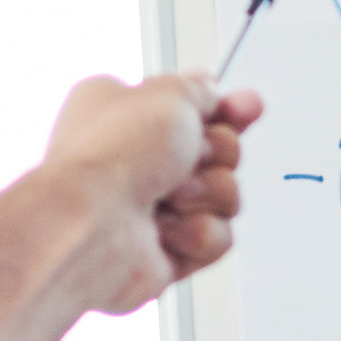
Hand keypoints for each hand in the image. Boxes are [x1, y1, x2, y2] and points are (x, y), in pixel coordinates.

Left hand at [41, 73, 213, 313]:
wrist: (93, 226)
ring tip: (171, 197)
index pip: (194, 108)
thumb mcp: (168, 93)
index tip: (246, 108)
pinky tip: (167, 231)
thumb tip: (214, 93)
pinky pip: (217, 237)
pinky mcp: (166, 251)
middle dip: (218, 154)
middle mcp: (137, 161)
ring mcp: (152, 208)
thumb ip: (201, 89)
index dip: (227, 109)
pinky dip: (198, 232)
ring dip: (209, 194)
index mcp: (126, 113)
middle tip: (191, 156)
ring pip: (225, 196)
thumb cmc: (113, 156)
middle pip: (220, 152)